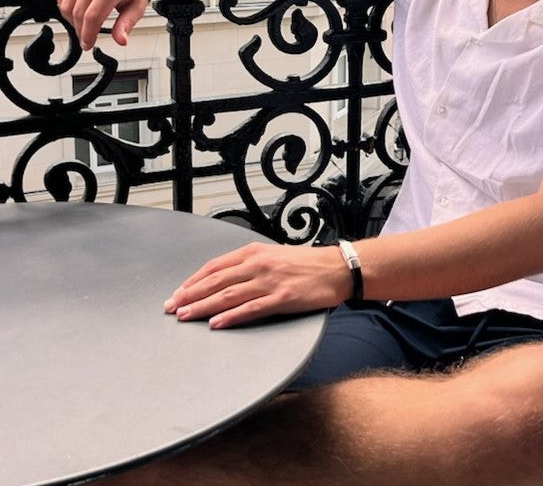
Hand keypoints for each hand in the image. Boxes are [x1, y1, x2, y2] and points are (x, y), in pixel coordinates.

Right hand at [56, 0, 154, 49]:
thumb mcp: (138, 6)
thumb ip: (126, 24)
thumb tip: (120, 40)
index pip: (93, 17)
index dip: (88, 34)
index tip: (88, 44)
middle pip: (78, 12)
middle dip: (80, 31)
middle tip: (86, 39)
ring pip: (66, 4)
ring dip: (71, 20)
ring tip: (83, 26)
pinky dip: (66, 7)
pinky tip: (77, 13)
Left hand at [163, 242, 350, 327]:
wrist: (336, 268)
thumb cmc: (307, 263)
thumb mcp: (274, 254)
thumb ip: (250, 263)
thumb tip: (226, 277)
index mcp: (254, 252)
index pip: (215, 266)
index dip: (193, 280)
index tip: (178, 292)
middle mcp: (258, 264)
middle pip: (215, 281)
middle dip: (190, 295)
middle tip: (172, 307)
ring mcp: (269, 282)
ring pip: (227, 295)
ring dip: (202, 307)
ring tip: (185, 316)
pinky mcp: (281, 298)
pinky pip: (250, 309)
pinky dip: (230, 316)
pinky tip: (216, 323)